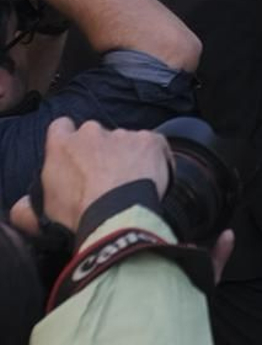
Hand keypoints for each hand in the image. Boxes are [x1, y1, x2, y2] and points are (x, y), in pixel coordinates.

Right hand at [36, 118, 170, 233]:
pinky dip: (155, 160)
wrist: (116, 216)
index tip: (76, 161)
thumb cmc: (77, 215)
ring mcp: (122, 134)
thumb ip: (27, 208)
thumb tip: (23, 209)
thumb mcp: (42, 213)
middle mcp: (91, 132)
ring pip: (126, 142)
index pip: (61, 128)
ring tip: (131, 185)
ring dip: (128, 158)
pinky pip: (154, 147)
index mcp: (61, 144)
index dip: (69, 142)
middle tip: (106, 180)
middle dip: (101, 153)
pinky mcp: (149, 140)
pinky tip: (153, 180)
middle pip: (96, 136)